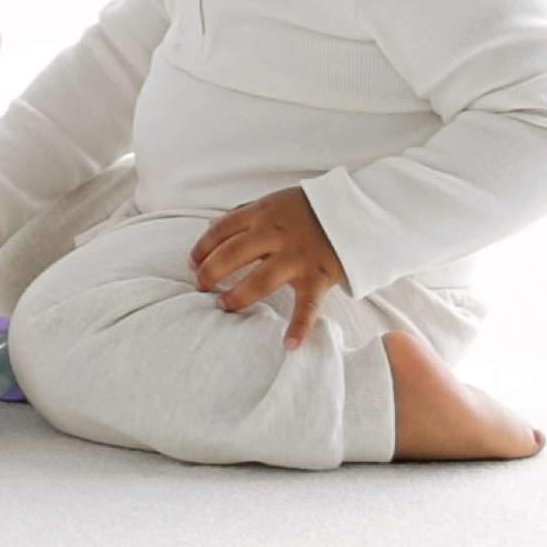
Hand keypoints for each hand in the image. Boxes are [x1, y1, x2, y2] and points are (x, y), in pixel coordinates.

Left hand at [190, 187, 346, 348]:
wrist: (355, 211)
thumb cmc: (307, 209)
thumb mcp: (271, 202)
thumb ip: (241, 214)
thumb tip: (211, 224)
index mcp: (260, 214)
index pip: (220, 231)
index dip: (201, 248)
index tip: (191, 263)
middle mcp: (274, 235)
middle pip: (231, 255)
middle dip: (210, 272)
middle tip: (199, 287)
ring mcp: (296, 257)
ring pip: (259, 280)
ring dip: (238, 296)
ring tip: (223, 307)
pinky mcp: (318, 276)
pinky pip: (307, 305)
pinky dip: (299, 326)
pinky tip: (289, 344)